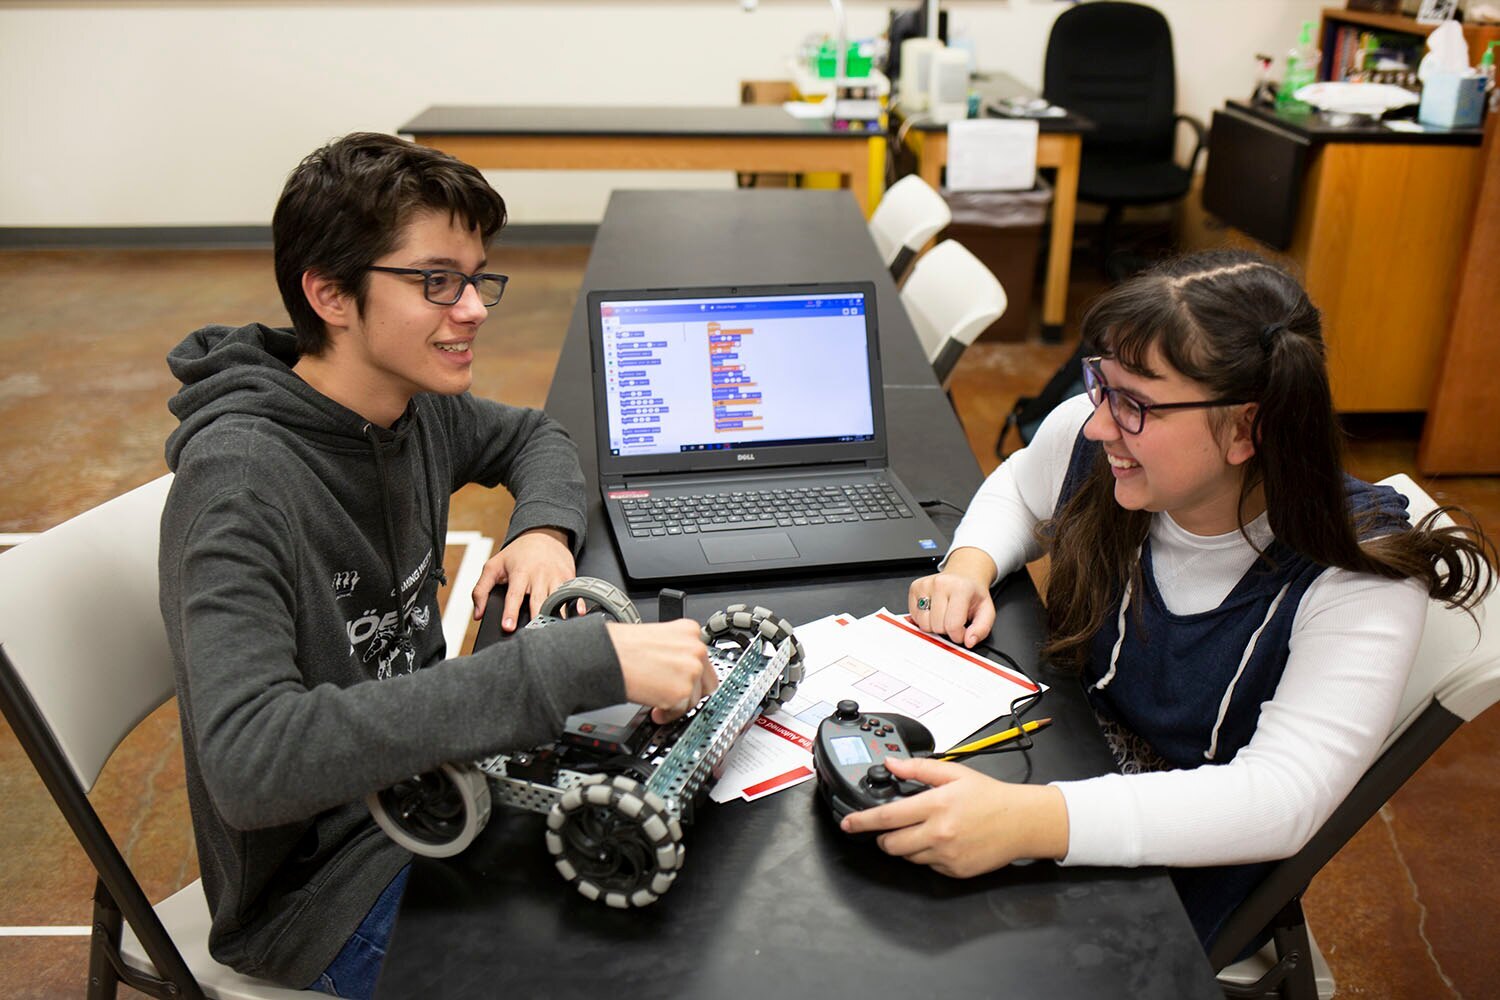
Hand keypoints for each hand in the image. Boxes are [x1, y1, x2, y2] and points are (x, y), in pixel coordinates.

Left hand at [472, 527, 574, 630]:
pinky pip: (574, 594)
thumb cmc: (518, 554)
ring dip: (556, 617)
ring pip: (558, 601)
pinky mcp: (570, 578)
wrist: (544, 535)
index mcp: (520, 573)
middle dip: (537, 619)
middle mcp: (540, 575)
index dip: (511, 612)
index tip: (508, 626)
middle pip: (539, 601)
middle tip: (533, 635)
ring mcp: (557, 576)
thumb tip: (478, 614)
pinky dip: (576, 606)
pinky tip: (575, 616)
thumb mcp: (494, 566)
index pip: (514, 595)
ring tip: (552, 632)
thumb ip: (481, 590)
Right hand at [606, 620, 716, 722]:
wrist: (608, 656)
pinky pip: (681, 711)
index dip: (691, 674)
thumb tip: (678, 667)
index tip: (685, 681)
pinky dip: (668, 714)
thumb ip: (675, 650)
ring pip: (695, 698)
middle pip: (707, 681)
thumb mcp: (657, 637)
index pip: (703, 659)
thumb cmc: (621, 646)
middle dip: (692, 691)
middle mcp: (696, 649)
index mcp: (690, 631)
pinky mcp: (682, 692)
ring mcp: (692, 670)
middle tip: (673, 694)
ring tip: (657, 699)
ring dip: (677, 703)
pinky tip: (654, 708)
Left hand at [840, 756, 1068, 877]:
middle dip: (883, 836)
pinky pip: (928, 866)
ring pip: (908, 857)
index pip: (886, 817)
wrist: (1021, 822)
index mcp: (935, 806)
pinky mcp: (955, 871)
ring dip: (906, 845)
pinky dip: (927, 855)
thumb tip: (892, 764)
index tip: (848, 824)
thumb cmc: (990, 797)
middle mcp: (938, 833)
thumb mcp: (954, 773)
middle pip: (891, 844)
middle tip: (891, 827)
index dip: (861, 821)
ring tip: (924, 830)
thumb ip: (918, 769)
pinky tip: (941, 841)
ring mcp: (946, 855)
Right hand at [908, 548, 997, 647]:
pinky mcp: (914, 588)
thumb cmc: (973, 592)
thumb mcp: (987, 611)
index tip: (962, 631)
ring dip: (934, 626)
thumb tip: (969, 641)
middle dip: (946, 630)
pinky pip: (915, 617)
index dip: (958, 635)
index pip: (953, 625)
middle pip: (937, 626)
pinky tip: (934, 611)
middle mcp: (941, 583)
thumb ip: (981, 629)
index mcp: (961, 588)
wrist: (964, 574)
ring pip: (924, 624)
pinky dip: (924, 619)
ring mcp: (925, 585)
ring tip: (943, 615)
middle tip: (953, 620)